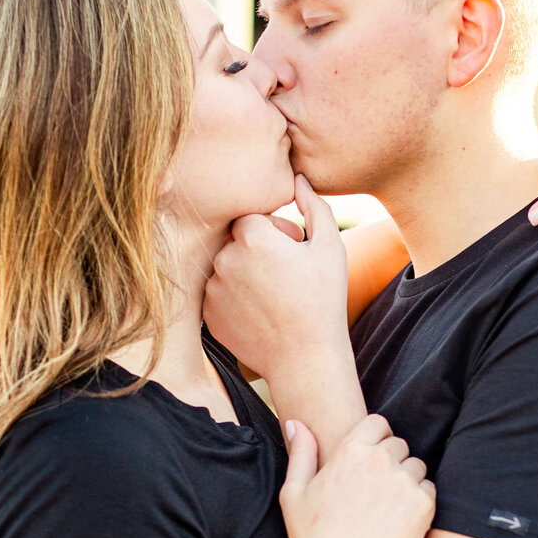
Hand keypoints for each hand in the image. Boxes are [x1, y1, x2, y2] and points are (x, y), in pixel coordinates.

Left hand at [204, 175, 349, 382]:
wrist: (305, 358)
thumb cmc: (323, 301)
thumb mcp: (329, 248)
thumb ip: (314, 205)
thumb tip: (298, 178)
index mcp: (252, 236)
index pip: (252, 217)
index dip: (274, 230)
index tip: (293, 247)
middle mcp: (225, 259)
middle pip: (237, 241)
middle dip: (259, 250)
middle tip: (287, 273)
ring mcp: (213, 289)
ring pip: (227, 268)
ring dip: (246, 274)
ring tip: (276, 295)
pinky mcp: (208, 314)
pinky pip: (219, 294)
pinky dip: (236, 298)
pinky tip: (262, 313)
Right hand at [279, 415, 435, 537]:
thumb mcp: (293, 492)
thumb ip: (301, 453)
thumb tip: (296, 422)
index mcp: (349, 450)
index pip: (378, 423)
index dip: (377, 438)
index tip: (372, 458)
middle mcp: (379, 460)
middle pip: (399, 445)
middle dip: (390, 461)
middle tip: (377, 490)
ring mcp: (403, 482)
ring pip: (416, 466)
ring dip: (407, 480)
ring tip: (387, 507)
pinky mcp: (422, 505)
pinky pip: (429, 489)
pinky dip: (419, 501)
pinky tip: (400, 520)